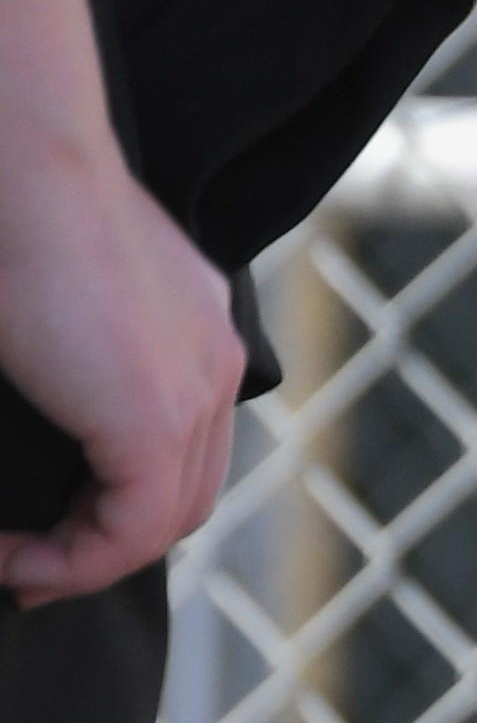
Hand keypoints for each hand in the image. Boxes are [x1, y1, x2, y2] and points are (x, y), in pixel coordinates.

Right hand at [0, 137, 244, 603]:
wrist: (19, 153)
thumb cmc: (10, 206)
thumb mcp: (53, 289)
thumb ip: (66, 349)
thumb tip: (43, 375)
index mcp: (194, 328)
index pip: (176, 441)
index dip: (120, 495)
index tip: (53, 523)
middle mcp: (211, 364)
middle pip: (178, 489)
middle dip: (107, 538)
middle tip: (34, 566)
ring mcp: (194, 394)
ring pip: (159, 518)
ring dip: (87, 558)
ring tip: (21, 570)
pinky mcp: (153, 424)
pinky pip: (131, 530)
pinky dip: (77, 559)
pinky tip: (20, 562)